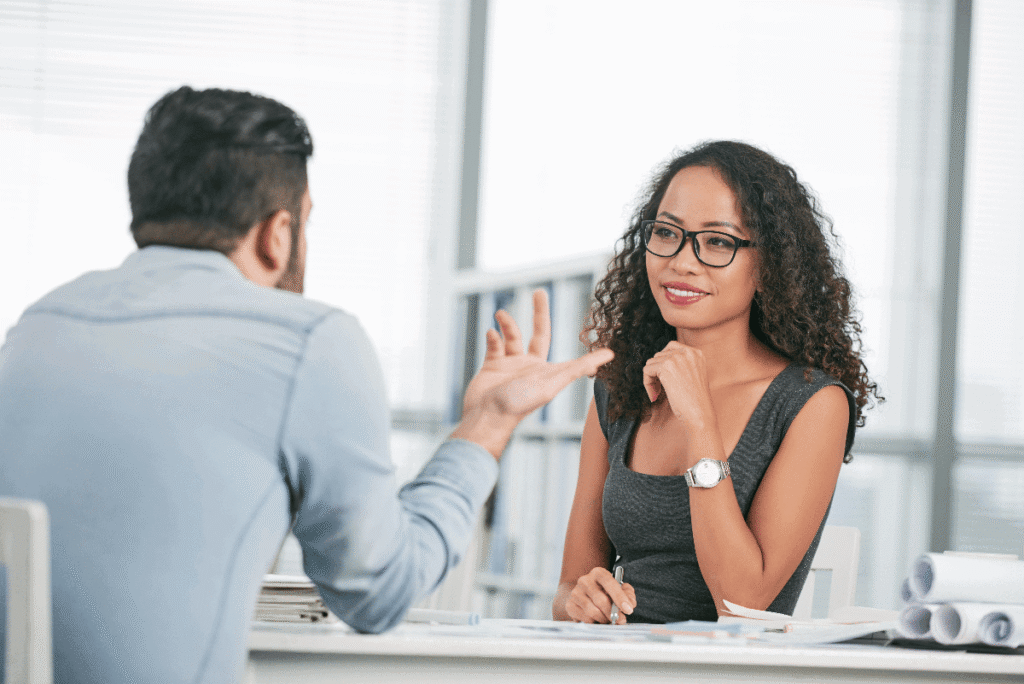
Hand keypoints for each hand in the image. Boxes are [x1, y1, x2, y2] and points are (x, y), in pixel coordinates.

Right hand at [452, 290, 612, 457]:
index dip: (577, 344)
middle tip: (539, 292)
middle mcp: (530, 366)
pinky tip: (492, 333)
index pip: (566, 350)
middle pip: (538, 332)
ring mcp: (511, 366)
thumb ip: (579, 367)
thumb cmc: (520, 403)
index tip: (588, 330)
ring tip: (501, 314)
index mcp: (547, 369)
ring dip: (507, 324)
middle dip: (539, 312)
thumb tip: (610, 355)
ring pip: (512, 337)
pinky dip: (493, 337)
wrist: (486, 417)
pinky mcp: (492, 367)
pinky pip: (494, 346)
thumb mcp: (553, 382)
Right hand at [564, 567, 635, 623]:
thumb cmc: (606, 593)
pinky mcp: (570, 605)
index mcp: (598, 573)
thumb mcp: (620, 590)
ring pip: (592, 611)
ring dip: (604, 619)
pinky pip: (585, 619)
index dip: (619, 597)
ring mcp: (575, 593)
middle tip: (621, 620)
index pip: (609, 582)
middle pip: (600, 600)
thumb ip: (628, 594)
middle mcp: (584, 580)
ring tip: (609, 620)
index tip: (628, 609)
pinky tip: (598, 620)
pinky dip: (595, 623)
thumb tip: (630, 604)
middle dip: (613, 613)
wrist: (584, 596)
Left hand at [642, 341, 713, 424]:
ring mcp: (677, 358)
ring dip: (651, 379)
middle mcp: (688, 352)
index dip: (663, 363)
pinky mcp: (666, 367)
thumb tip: (658, 362)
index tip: (664, 378)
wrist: (700, 414)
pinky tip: (655, 395)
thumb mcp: (693, 377)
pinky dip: (647, 383)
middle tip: (660, 389)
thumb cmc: (696, 402)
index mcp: (697, 354)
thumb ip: (681, 365)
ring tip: (658, 393)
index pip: (671, 347)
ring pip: (651, 363)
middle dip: (656, 372)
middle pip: (659, 355)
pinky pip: (646, 370)